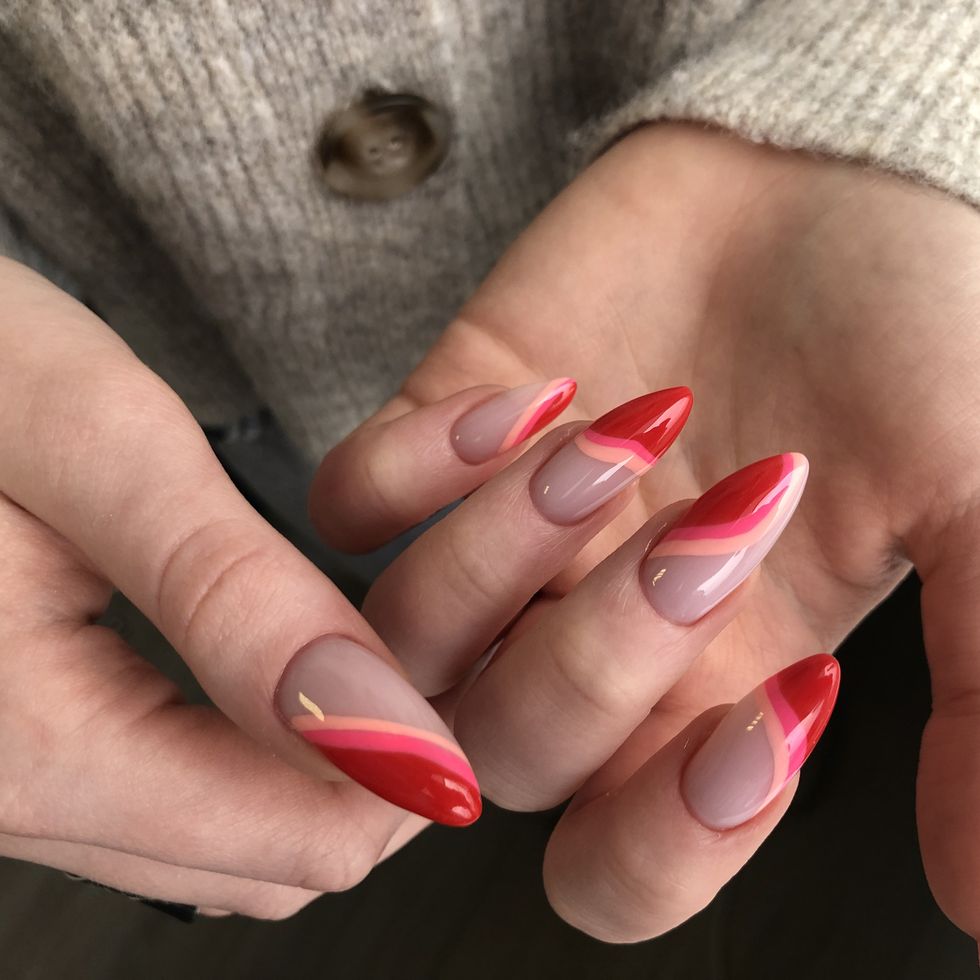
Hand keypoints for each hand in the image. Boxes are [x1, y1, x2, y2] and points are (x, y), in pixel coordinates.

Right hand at [0, 259, 489, 915]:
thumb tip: (386, 737)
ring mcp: (18, 778)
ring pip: (236, 830)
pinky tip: (297, 658)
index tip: (484, 654)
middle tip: (448, 638)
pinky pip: (183, 786)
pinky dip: (267, 741)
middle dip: (382, 762)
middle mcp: (10, 798)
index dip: (412, 764)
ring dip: (331, 756)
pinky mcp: (31, 738)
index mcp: (24, 746)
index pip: (295, 837)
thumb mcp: (99, 449)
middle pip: (276, 850)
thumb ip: (234, 602)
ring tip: (385, 642)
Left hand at [313, 124, 979, 941]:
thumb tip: (978, 894)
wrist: (826, 177)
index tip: (781, 702)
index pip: (620, 861)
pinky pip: (351, 505)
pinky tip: (531, 398)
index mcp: (712, 681)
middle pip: (506, 754)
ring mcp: (504, 533)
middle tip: (719, 521)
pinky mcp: (442, 430)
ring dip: (500, 555)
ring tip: (628, 433)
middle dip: (596, 661)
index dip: (669, 839)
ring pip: (411, 639)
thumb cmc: (918, 327)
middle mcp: (590, 628)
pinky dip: (412, 469)